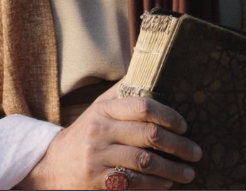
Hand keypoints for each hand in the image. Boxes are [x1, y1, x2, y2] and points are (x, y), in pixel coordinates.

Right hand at [16, 82, 202, 189]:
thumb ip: (122, 93)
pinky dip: (154, 184)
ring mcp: (98, 156)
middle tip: (195, 152)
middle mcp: (100, 131)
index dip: (169, 115)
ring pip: (145, 161)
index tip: (185, 126)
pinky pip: (133, 182)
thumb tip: (148, 67)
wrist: (50, 166)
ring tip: (187, 173)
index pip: (143, 106)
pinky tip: (166, 184)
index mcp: (104, 109)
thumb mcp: (98, 110)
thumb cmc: (84, 135)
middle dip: (178, 145)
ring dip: (172, 169)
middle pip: (149, 135)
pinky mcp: (97, 180)